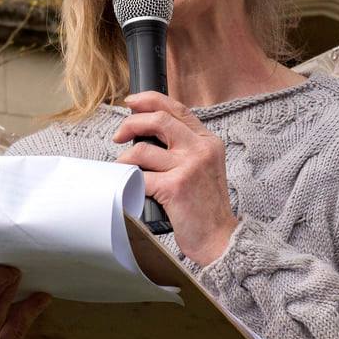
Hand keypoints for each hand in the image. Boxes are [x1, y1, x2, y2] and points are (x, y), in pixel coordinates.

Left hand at [113, 91, 237, 263]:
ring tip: (122, 169)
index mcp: (208, 142)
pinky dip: (128, 181)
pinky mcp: (175, 187)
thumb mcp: (203, 168)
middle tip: (119, 136)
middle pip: (158, 120)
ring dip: (124, 160)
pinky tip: (127, 186)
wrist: (219, 238)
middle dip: (131, 124)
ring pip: (143, 150)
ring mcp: (189, 167)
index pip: (177, 109)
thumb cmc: (205, 207)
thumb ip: (184, 148)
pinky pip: (140, 176)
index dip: (151, 100)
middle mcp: (201, 149)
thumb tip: (147, 134)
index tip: (132, 102)